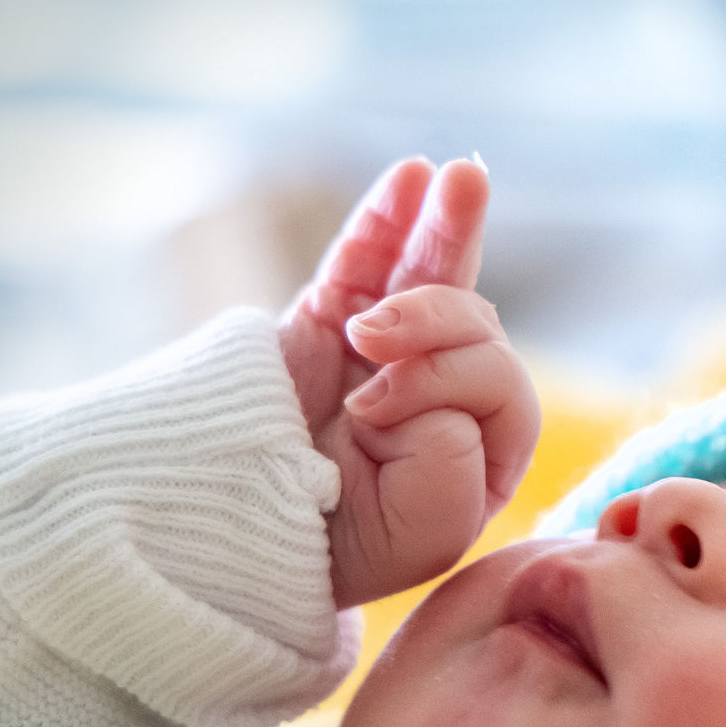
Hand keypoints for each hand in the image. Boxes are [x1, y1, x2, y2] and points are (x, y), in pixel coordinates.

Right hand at [279, 157, 540, 607]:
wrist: (223, 535)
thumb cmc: (333, 552)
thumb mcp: (423, 533)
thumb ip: (453, 461)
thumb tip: (421, 381)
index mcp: (480, 456)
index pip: (502, 388)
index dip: (450, 384)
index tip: (371, 414)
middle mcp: (441, 401)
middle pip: (473, 327)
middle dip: (433, 320)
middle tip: (371, 340)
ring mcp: (383, 358)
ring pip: (429, 279)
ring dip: (445, 227)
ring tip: (459, 175)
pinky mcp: (326, 325)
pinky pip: (364, 262)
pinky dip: (387, 217)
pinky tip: (414, 175)